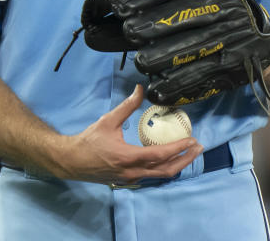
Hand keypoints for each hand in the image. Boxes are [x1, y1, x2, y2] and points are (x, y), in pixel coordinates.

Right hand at [54, 85, 202, 184]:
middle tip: (198, 147)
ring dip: (177, 164)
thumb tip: (139, 89)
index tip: (192, 140)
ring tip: (189, 153)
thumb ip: (126, 106)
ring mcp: (131, 178)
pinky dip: (165, 168)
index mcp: (129, 157)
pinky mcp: (128, 180)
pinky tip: (170, 159)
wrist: (71, 162)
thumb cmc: (89, 141)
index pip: (160, 155)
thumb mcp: (108, 121)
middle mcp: (133, 172)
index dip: (178, 148)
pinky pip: (152, 175)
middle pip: (166, 170)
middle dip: (185, 159)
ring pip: (160, 175)